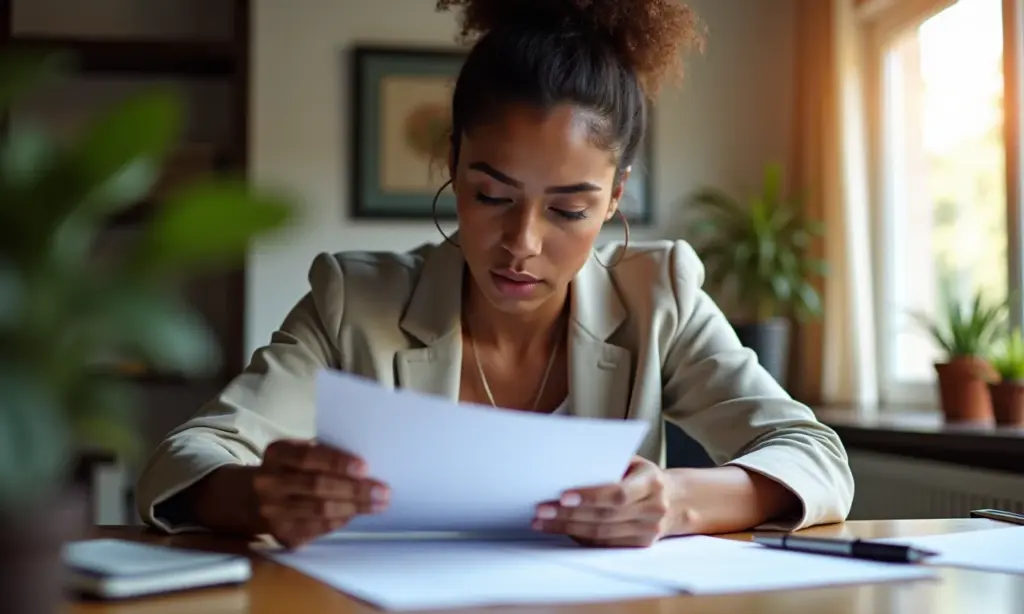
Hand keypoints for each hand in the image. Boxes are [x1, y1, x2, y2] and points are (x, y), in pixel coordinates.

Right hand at [252, 440, 388, 548]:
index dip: (337, 462)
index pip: (308, 457)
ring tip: (378, 504)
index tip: (365, 468)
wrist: (254, 498)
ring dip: (353, 507)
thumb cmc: (292, 469)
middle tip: (382, 491)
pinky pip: (317, 528)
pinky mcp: (283, 534)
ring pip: (319, 510)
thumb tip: (366, 467)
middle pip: (316, 486)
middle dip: (354, 489)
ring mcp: (273, 511)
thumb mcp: (300, 452)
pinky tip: (356, 514)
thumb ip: (325, 454)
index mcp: (277, 454)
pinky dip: (340, 520)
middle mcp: (270, 482)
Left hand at [532, 456, 674, 546]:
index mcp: (651, 482)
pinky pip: (606, 544)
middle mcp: (653, 508)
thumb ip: (608, 464)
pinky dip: (581, 537)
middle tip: (540, 511)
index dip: (590, 496)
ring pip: (602, 534)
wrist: (677, 499)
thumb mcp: (633, 462)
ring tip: (542, 523)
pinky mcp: (641, 545)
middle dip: (568, 514)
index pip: (618, 493)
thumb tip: (566, 468)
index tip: (562, 496)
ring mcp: (648, 530)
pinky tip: (562, 530)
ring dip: (568, 528)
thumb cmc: (642, 475)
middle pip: (605, 516)